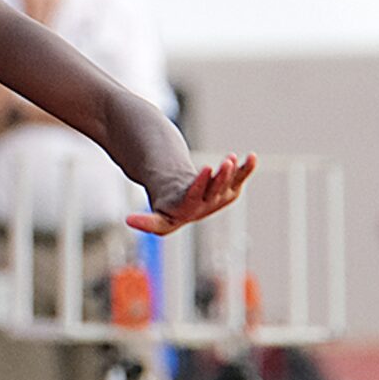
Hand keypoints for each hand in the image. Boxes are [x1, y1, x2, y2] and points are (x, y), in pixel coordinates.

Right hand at [128, 154, 256, 234]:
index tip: (206, 168)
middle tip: (223, 163)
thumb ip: (146, 222)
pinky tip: (252, 157)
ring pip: (228, 184)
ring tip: (231, 158)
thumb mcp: (159, 218)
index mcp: (189, 210)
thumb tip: (126, 221)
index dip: (201, 184)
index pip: (195, 197)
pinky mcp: (231, 189)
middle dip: (220, 177)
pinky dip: (246, 168)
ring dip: (232, 172)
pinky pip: (240, 178)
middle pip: (215, 190)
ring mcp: (221, 197)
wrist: (186, 204)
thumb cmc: (169, 207)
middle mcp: (208, 206)